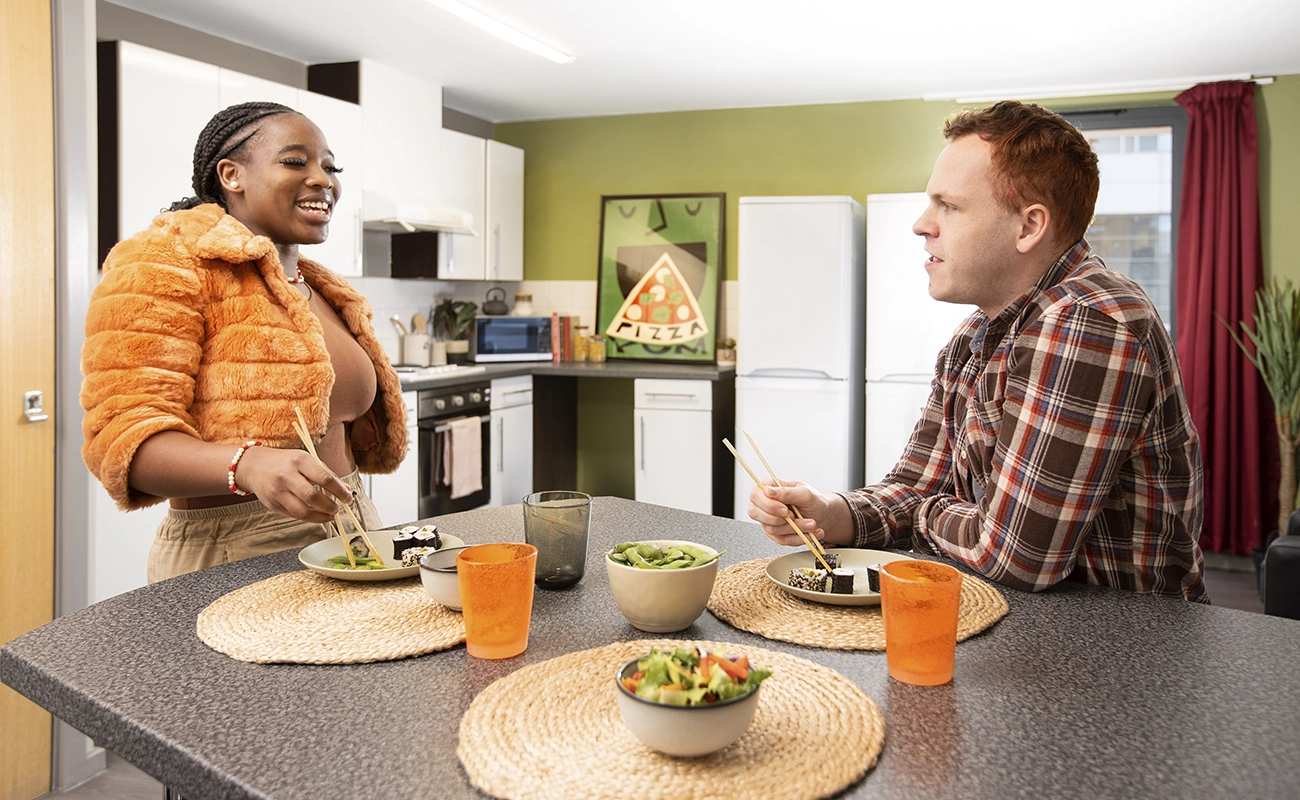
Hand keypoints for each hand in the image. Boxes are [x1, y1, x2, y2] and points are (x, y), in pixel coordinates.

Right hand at [235, 446, 352, 523]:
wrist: (254, 466)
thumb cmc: (286, 462)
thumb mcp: (306, 460)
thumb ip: (327, 474)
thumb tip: (347, 490)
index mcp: (300, 460)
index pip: (324, 477)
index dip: (339, 490)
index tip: (348, 498)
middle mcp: (287, 475)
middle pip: (313, 496)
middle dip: (330, 506)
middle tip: (338, 508)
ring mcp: (278, 491)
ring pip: (303, 511)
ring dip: (321, 516)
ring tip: (330, 514)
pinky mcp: (273, 504)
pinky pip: (294, 515)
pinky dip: (309, 518)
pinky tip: (317, 515)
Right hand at [748, 480, 851, 547]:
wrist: (824, 516)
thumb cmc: (814, 501)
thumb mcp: (805, 493)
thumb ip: (787, 492)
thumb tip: (768, 491)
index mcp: (769, 488)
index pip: (756, 496)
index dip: (768, 505)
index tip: (785, 510)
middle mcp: (765, 504)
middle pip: (757, 514)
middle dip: (781, 519)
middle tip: (795, 517)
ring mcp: (768, 520)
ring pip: (772, 529)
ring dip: (795, 529)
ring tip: (812, 524)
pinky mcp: (775, 534)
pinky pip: (781, 540)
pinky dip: (798, 538)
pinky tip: (810, 533)